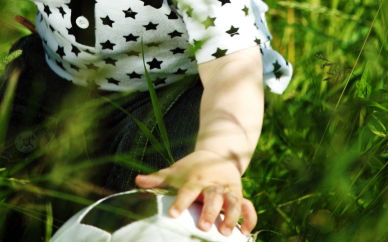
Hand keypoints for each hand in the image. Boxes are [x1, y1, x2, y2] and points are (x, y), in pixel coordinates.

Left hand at [134, 150, 256, 235]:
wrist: (216, 155)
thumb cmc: (190, 169)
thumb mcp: (175, 171)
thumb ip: (158, 179)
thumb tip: (137, 181)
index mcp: (196, 178)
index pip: (188, 190)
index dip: (181, 202)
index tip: (174, 214)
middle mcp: (213, 184)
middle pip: (213, 196)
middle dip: (210, 211)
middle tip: (203, 226)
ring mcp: (228, 190)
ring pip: (233, 201)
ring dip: (231, 216)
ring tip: (226, 232)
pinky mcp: (239, 195)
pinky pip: (248, 206)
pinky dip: (249, 218)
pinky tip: (246, 231)